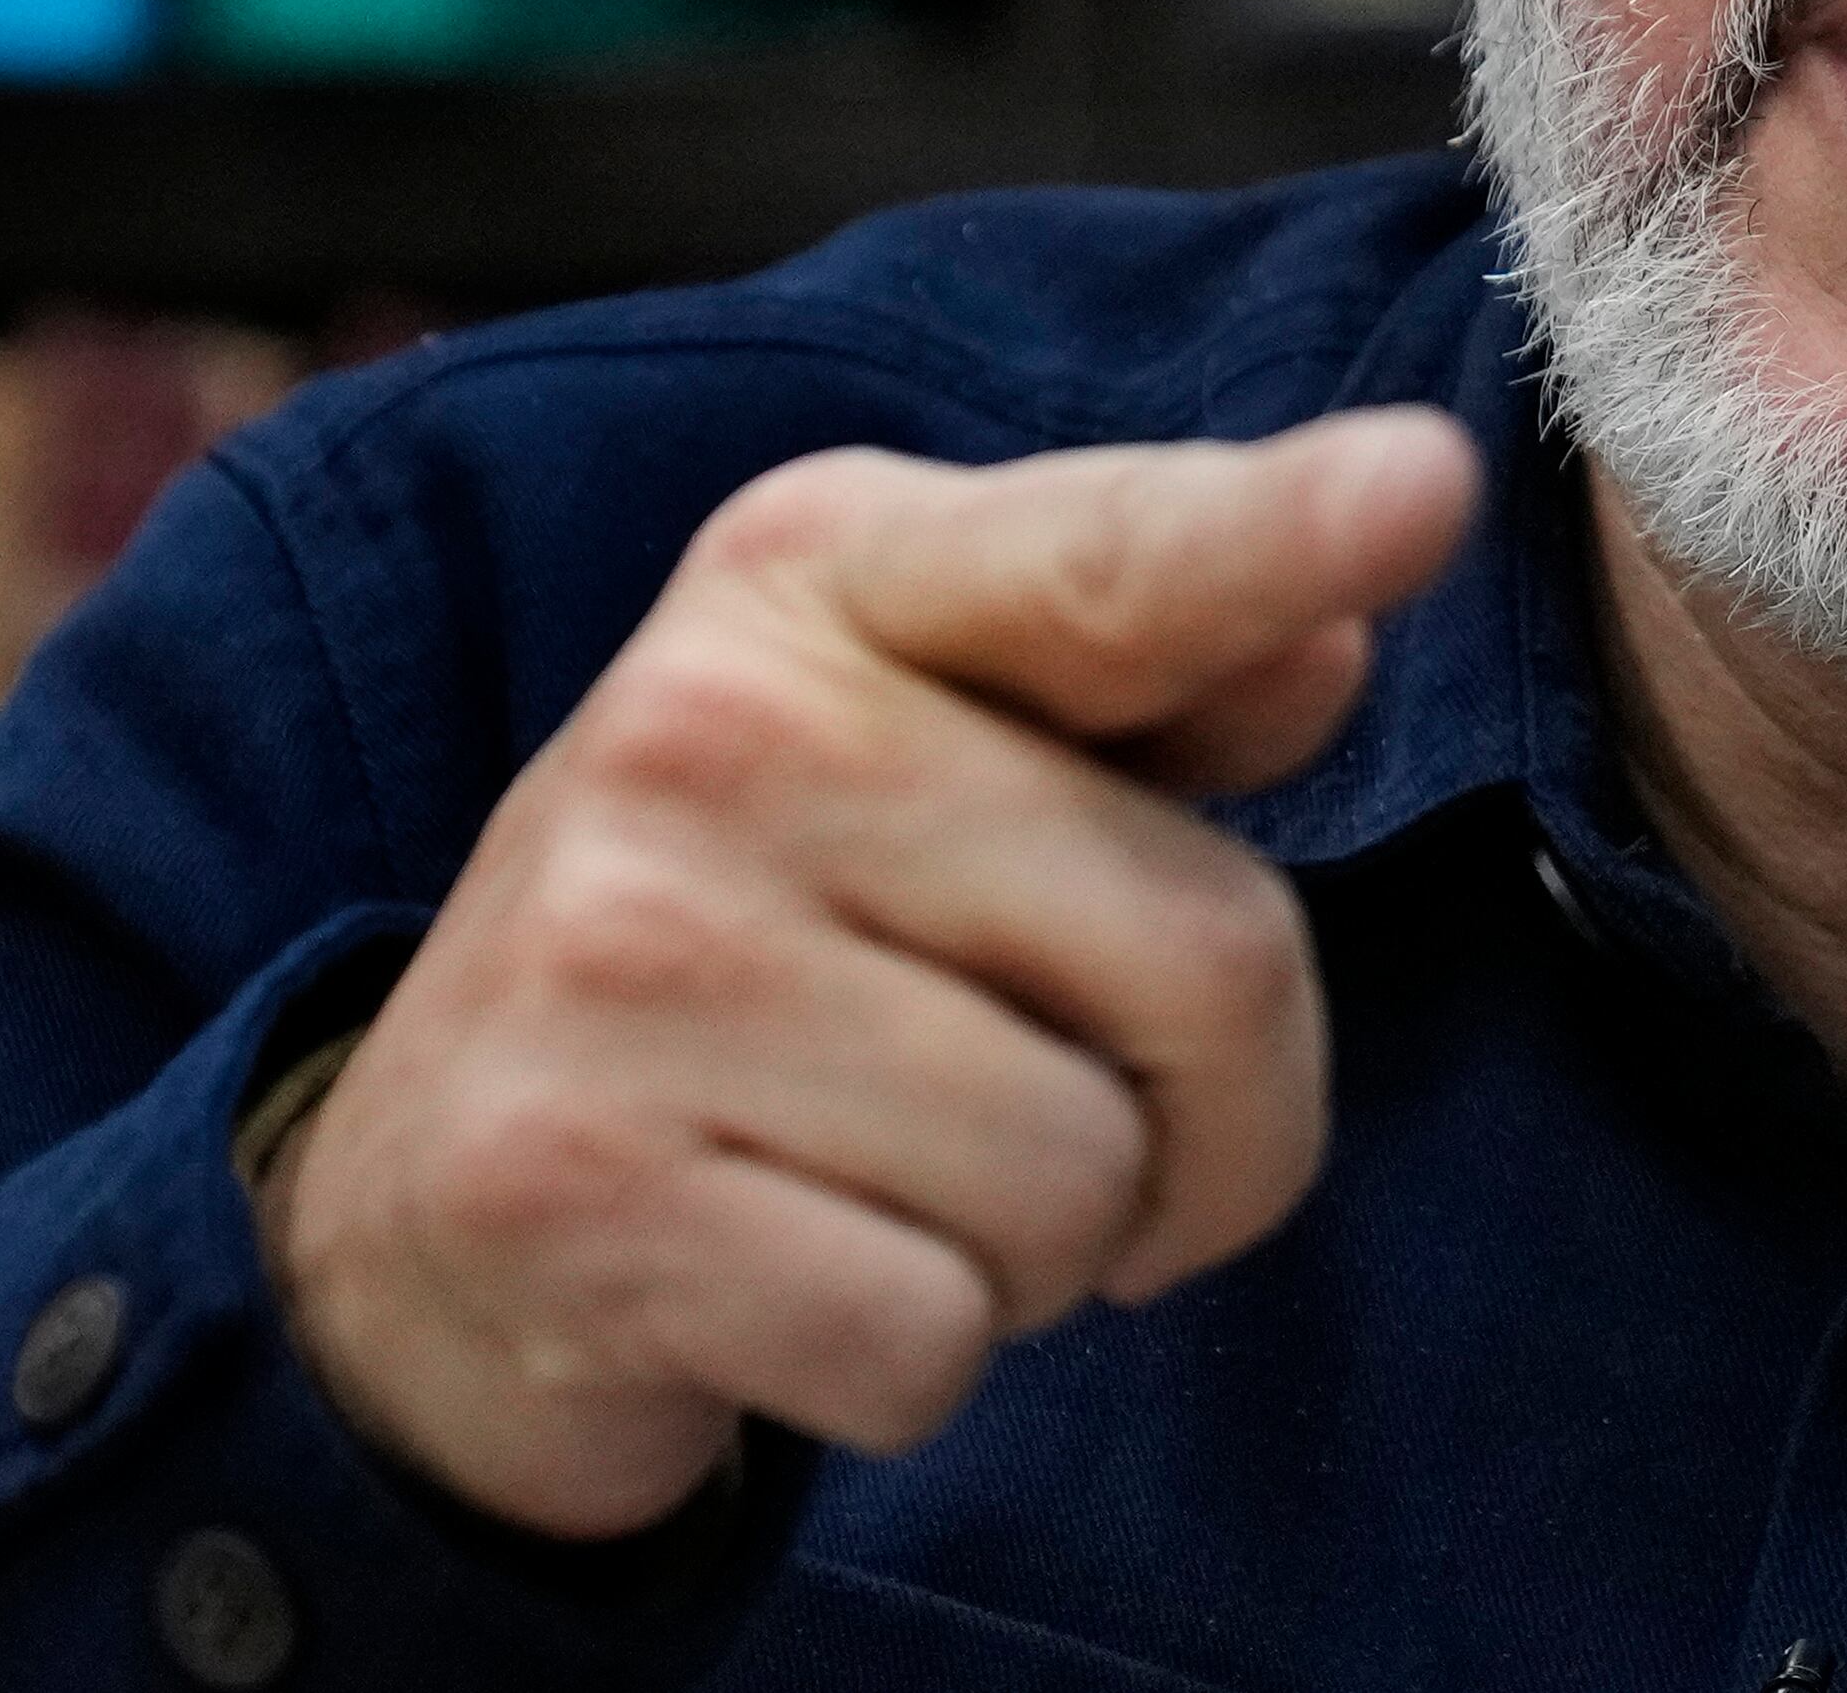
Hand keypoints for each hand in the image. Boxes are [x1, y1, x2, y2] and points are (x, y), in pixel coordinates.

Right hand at [257, 407, 1482, 1536]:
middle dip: (1212, 1110)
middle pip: (1210, 957)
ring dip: (1047, 1246)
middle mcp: (710, 722)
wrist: (421, 1197)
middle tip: (1067, 1111)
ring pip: (1079, 1180)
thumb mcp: (943, 755)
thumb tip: (1329, 630)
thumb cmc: (772, 943)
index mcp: (824, 573)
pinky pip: (931, 1339)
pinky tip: (793, 1281)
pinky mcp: (571, 1189)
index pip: (1110, 563)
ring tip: (890, 1180)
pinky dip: (913, 1363)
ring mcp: (622, 953)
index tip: (1425, 484)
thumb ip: (1155, 685)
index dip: (1278, 536)